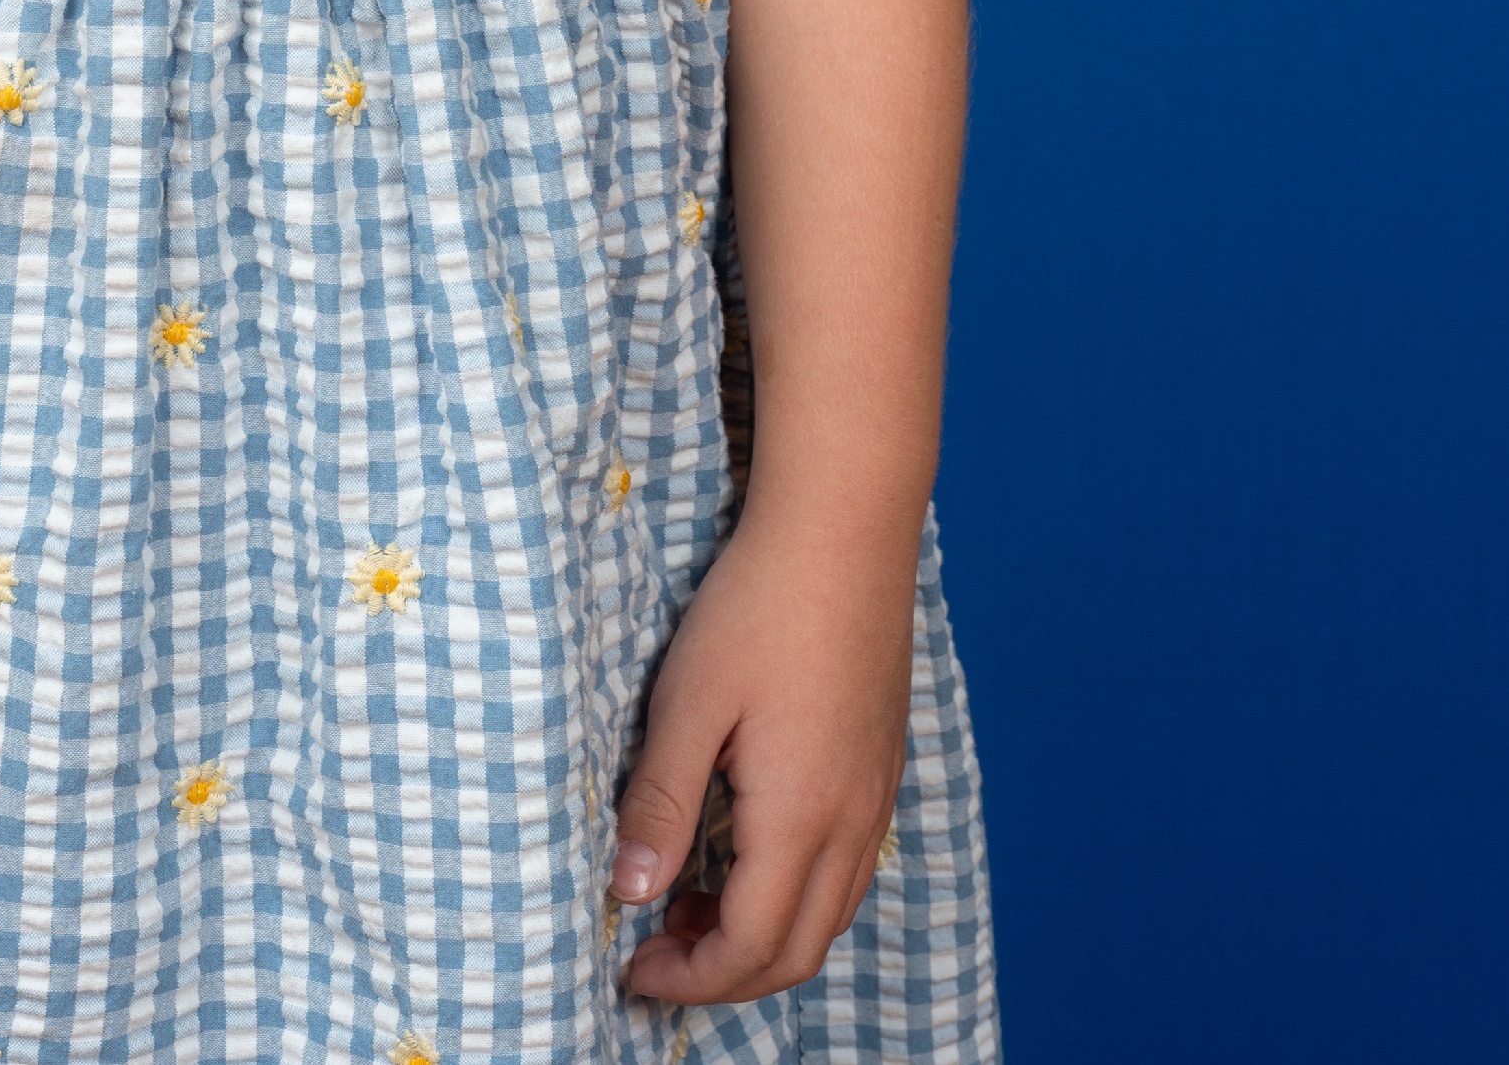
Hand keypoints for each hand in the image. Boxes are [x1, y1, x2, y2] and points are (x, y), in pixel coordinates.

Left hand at [611, 510, 912, 1007]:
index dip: (689, 977)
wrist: (844, 531)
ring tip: (690, 901)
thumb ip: (659, 802)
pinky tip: (748, 850)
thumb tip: (628, 892)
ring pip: (829, 915)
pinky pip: (847, 870)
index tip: (632, 966)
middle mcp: (851, 824)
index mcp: (799, 818)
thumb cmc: (756, 608)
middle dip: (725, 974)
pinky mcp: (881, 766)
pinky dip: (797, 894)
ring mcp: (875, 796)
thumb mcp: (688, 702)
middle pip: (797, 953)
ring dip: (763, 934)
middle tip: (655, 947)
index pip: (750, 947)